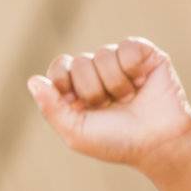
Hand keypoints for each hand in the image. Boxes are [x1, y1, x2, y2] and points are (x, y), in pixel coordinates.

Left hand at [26, 37, 190, 171]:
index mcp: (78, 90)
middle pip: (80, 62)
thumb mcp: (76, 133)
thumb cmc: (116, 142)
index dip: (63, 81)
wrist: (158, 143)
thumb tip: (32, 81)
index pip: (59, 67)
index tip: (75, 102)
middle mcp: (97, 73)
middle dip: (93, 91)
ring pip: (103, 54)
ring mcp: (120, 62)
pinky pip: (126, 47)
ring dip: (116, 85)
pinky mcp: (144, 54)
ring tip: (128, 100)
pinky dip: (132, 70)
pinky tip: (141, 84)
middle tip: (109, 108)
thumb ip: (51, 109)